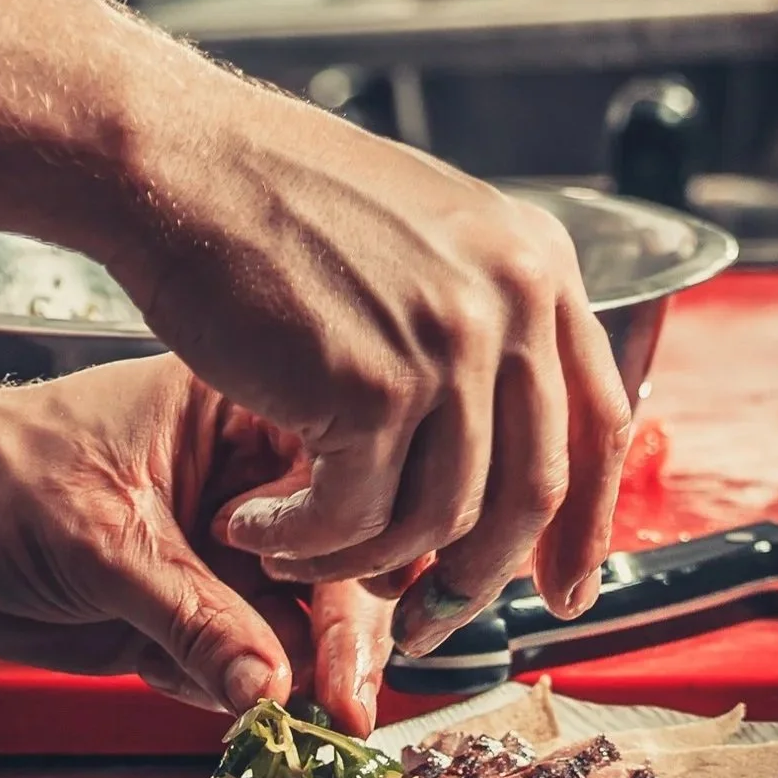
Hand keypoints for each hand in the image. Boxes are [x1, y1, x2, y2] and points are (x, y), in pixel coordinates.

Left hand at [0, 356, 399, 728]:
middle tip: (344, 704)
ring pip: (303, 621)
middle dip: (343, 634)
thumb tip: (274, 686)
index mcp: (239, 412)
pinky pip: (248, 660)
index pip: (335, 484)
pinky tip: (172, 673)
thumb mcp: (99, 538)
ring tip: (255, 696)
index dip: (355, 563)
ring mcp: (226, 545)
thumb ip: (190, 615)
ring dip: (293, 671)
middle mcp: (248, 478)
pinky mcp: (197, 604)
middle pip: (341, 557)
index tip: (348, 646)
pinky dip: (229, 684)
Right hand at [100, 100, 629, 647]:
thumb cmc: (268, 193)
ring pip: (441, 519)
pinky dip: (302, 543)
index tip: (562, 586)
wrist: (179, 159)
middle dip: (478, 576)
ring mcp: (449, 343)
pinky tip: (255, 528)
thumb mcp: (420, 231)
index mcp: (535, 261)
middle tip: (428, 619)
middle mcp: (512, 299)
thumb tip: (509, 431)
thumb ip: (480, 316)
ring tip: (296, 556)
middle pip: (533, 489)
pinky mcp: (372, 387)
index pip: (599, 418)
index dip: (584, 523)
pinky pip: (355, 517)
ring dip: (367, 564)